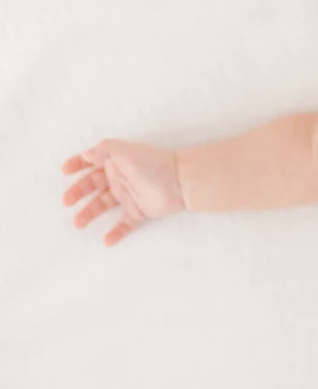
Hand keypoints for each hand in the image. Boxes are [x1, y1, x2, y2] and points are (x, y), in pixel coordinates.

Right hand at [61, 139, 184, 246]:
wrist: (180, 182)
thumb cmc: (152, 164)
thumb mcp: (126, 151)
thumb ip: (104, 150)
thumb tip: (85, 154)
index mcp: (116, 163)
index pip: (92, 162)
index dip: (78, 164)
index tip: (64, 171)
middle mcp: (120, 179)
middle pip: (93, 186)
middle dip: (78, 192)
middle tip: (66, 201)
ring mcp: (129, 196)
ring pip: (103, 206)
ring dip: (89, 213)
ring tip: (77, 223)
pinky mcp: (139, 212)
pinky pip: (124, 224)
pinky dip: (115, 233)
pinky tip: (106, 241)